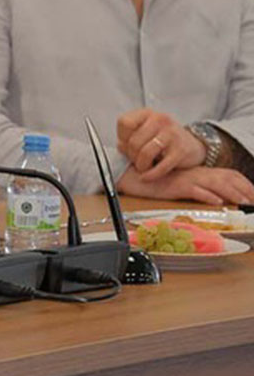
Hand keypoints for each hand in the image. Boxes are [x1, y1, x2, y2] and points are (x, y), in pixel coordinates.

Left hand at [116, 108, 205, 181]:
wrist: (193, 146)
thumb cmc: (163, 140)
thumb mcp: (146, 132)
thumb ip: (130, 137)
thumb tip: (120, 146)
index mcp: (147, 113)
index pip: (124, 123)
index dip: (122, 137)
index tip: (126, 146)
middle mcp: (160, 120)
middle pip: (133, 141)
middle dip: (132, 156)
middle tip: (136, 161)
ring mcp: (172, 134)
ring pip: (144, 153)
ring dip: (141, 165)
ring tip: (143, 168)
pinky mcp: (181, 151)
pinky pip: (160, 166)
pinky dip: (151, 175)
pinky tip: (147, 177)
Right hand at [116, 165, 253, 204]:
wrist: (132, 175)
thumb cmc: (156, 181)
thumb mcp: (181, 184)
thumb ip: (198, 188)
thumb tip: (217, 199)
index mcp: (200, 172)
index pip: (229, 175)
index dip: (245, 184)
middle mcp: (196, 173)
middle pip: (227, 178)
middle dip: (245, 190)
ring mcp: (187, 179)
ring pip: (215, 184)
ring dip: (231, 193)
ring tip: (244, 203)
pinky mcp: (175, 185)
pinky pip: (194, 190)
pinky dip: (207, 195)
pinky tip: (217, 202)